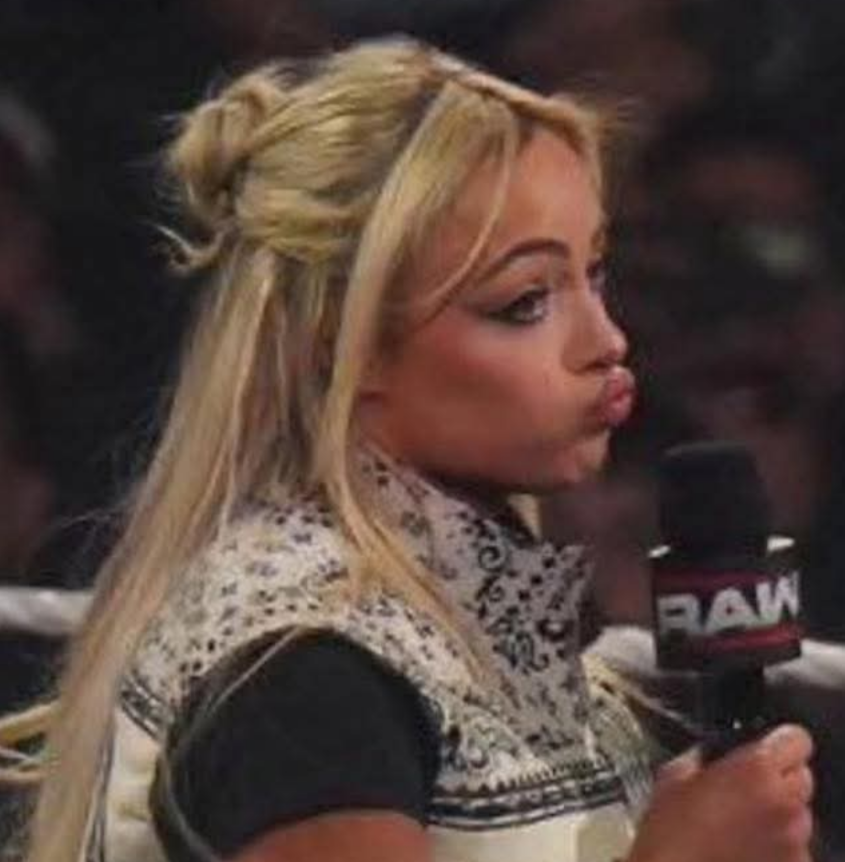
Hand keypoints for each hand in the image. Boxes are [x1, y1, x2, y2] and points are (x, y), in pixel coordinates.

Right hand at [629, 724, 814, 861]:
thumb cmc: (670, 832)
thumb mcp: (674, 777)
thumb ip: (703, 758)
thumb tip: (709, 755)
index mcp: (756, 769)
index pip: (797, 740)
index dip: (781, 743)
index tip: (768, 750)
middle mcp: (783, 802)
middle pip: (803, 777)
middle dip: (780, 780)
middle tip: (749, 789)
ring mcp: (793, 840)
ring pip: (800, 814)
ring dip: (780, 814)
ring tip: (745, 824)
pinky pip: (795, 847)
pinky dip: (778, 845)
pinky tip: (747, 847)